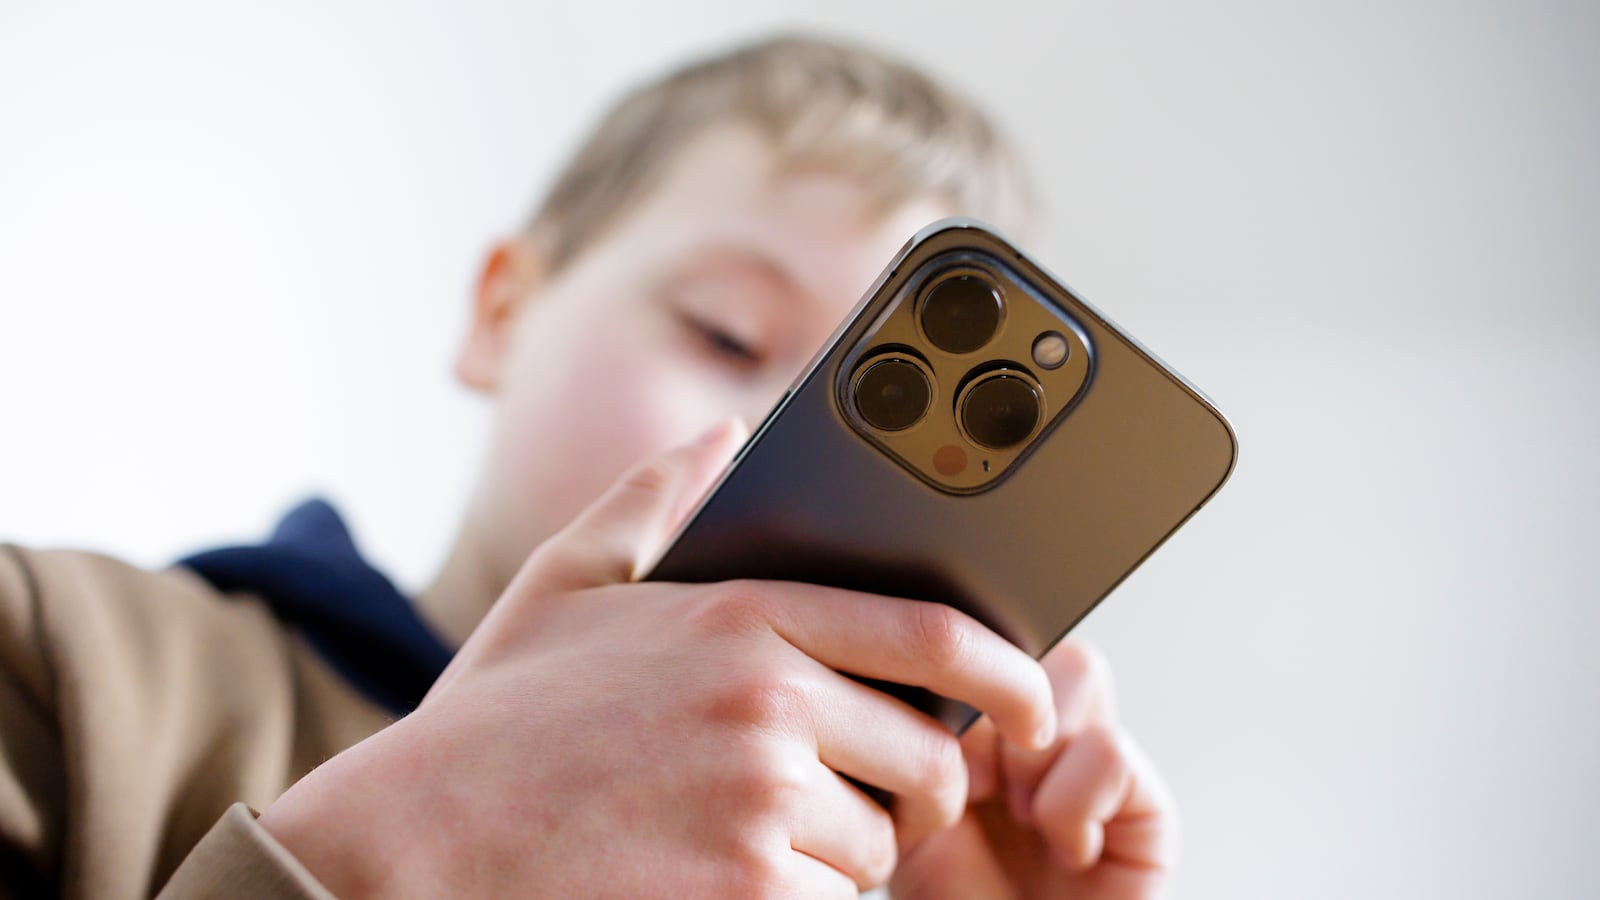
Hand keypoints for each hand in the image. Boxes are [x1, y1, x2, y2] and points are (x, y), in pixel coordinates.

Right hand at [259, 420, 1057, 897]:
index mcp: (743, 619)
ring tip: (747, 841)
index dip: (1013, 677)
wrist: (410, 847)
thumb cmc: (494, 724)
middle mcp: (766, 702)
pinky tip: (713, 883)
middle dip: (914, 793)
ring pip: (875, 849)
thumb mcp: (568, 585)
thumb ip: (654, 498)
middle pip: (925, 762)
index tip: (1038, 707)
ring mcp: (758, 804)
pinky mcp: (745, 894)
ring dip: (841, 858)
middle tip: (864, 801)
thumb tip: (724, 433)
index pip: (933, 640)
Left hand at [889, 641, 1178, 898]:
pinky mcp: (1150, 815)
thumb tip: (922, 675)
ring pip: (1080, 672)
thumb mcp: (909, 817)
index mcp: (990, 733)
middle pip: (1037, 641)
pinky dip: (1074, 801)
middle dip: (1002, 702)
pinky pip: (1114, 752)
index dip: (957, 678)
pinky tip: (1060, 844)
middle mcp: (1049, 743)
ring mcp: (1100, 773)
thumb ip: (922, 745)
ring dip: (1035, 749)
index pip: (990, 646)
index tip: (925, 735)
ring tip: (1019, 814)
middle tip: (975, 777)